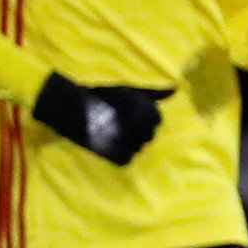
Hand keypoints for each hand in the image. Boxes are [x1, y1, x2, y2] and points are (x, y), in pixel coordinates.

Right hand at [32, 74, 172, 165]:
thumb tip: (176, 88)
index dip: (145, 118)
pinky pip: (126, 159)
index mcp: (143, 109)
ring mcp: (127, 142)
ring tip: (113, 132)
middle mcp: (138, 126)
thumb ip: (153, 93)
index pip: (157, 120)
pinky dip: (120, 154)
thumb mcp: (128, 90)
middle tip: (119, 123)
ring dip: (129, 143)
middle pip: (149, 135)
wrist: (71, 108)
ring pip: (139, 148)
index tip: (130, 114)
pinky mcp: (114, 155)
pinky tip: (111, 144)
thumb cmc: (102, 96)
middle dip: (138, 131)